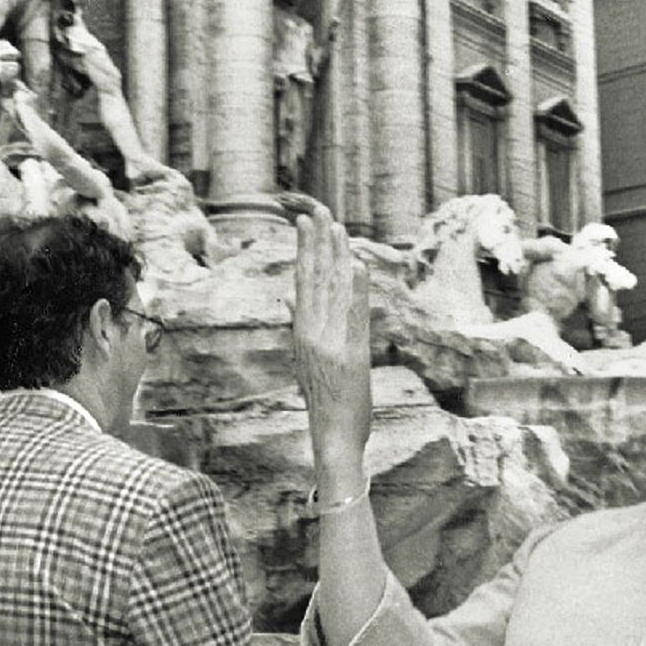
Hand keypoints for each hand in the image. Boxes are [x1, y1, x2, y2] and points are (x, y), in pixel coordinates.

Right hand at [292, 205, 371, 476]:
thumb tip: (287, 297)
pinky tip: (358, 265)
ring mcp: (330, 342)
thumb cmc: (323, 401)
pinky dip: (357, 289)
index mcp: (302, 332)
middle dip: (318, 242)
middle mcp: (312, 332)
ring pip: (333, 290)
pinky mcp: (351, 354)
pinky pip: (355, 315)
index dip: (305, 249)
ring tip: (338, 227)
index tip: (307, 222)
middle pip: (314, 278)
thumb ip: (298, 325)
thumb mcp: (305, 360)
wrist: (332, 436)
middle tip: (319, 210)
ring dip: (336, 256)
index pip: (302, 281)